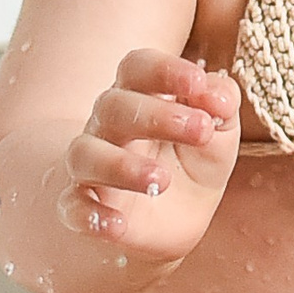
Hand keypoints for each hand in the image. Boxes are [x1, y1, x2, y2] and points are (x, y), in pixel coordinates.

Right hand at [57, 52, 243, 258]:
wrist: (178, 220)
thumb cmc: (193, 159)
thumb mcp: (220, 131)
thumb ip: (221, 104)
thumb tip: (217, 93)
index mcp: (140, 95)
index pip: (138, 68)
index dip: (165, 70)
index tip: (199, 83)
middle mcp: (107, 125)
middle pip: (113, 106)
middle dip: (156, 115)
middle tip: (201, 130)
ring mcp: (91, 166)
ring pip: (86, 154)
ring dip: (121, 165)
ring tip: (162, 180)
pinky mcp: (83, 207)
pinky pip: (72, 207)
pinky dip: (90, 215)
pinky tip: (117, 224)